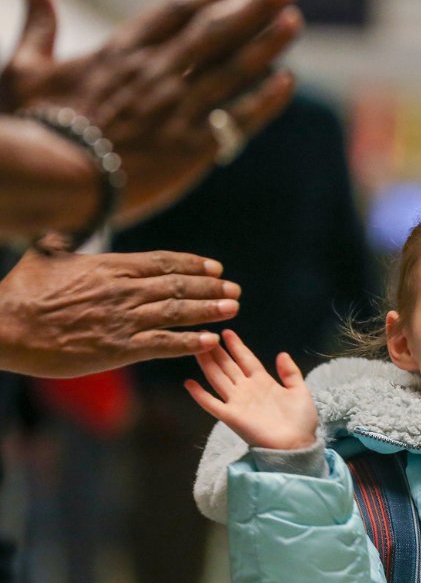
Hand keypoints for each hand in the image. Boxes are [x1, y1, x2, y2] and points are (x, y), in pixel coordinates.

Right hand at [0, 0, 301, 226]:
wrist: (55, 177)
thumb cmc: (37, 126)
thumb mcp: (26, 68)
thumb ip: (38, 27)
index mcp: (123, 52)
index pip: (177, 12)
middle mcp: (158, 73)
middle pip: (216, 30)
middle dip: (254, 6)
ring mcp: (179, 108)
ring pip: (233, 68)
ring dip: (268, 43)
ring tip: (295, 21)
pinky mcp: (193, 147)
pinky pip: (238, 118)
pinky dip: (265, 100)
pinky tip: (288, 82)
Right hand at [0, 249, 239, 376]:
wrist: (5, 326)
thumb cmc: (20, 292)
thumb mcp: (43, 255)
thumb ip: (61, 243)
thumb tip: (64, 234)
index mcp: (111, 267)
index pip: (163, 262)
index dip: (193, 265)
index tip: (215, 268)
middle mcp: (123, 290)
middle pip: (178, 285)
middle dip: (211, 288)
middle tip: (235, 291)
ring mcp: (123, 319)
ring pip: (177, 312)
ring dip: (209, 311)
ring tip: (232, 309)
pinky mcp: (117, 349)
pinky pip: (162, 345)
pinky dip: (189, 343)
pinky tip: (210, 342)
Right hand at [185, 329, 317, 449]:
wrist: (297, 444)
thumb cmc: (301, 420)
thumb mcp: (300, 391)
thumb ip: (291, 373)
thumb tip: (282, 353)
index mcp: (264, 382)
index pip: (246, 359)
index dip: (237, 346)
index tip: (227, 332)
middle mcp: (247, 389)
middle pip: (228, 366)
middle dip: (217, 351)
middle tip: (205, 334)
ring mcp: (238, 402)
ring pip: (218, 378)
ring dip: (207, 364)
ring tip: (195, 348)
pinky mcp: (231, 417)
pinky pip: (212, 404)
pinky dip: (200, 395)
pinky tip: (189, 383)